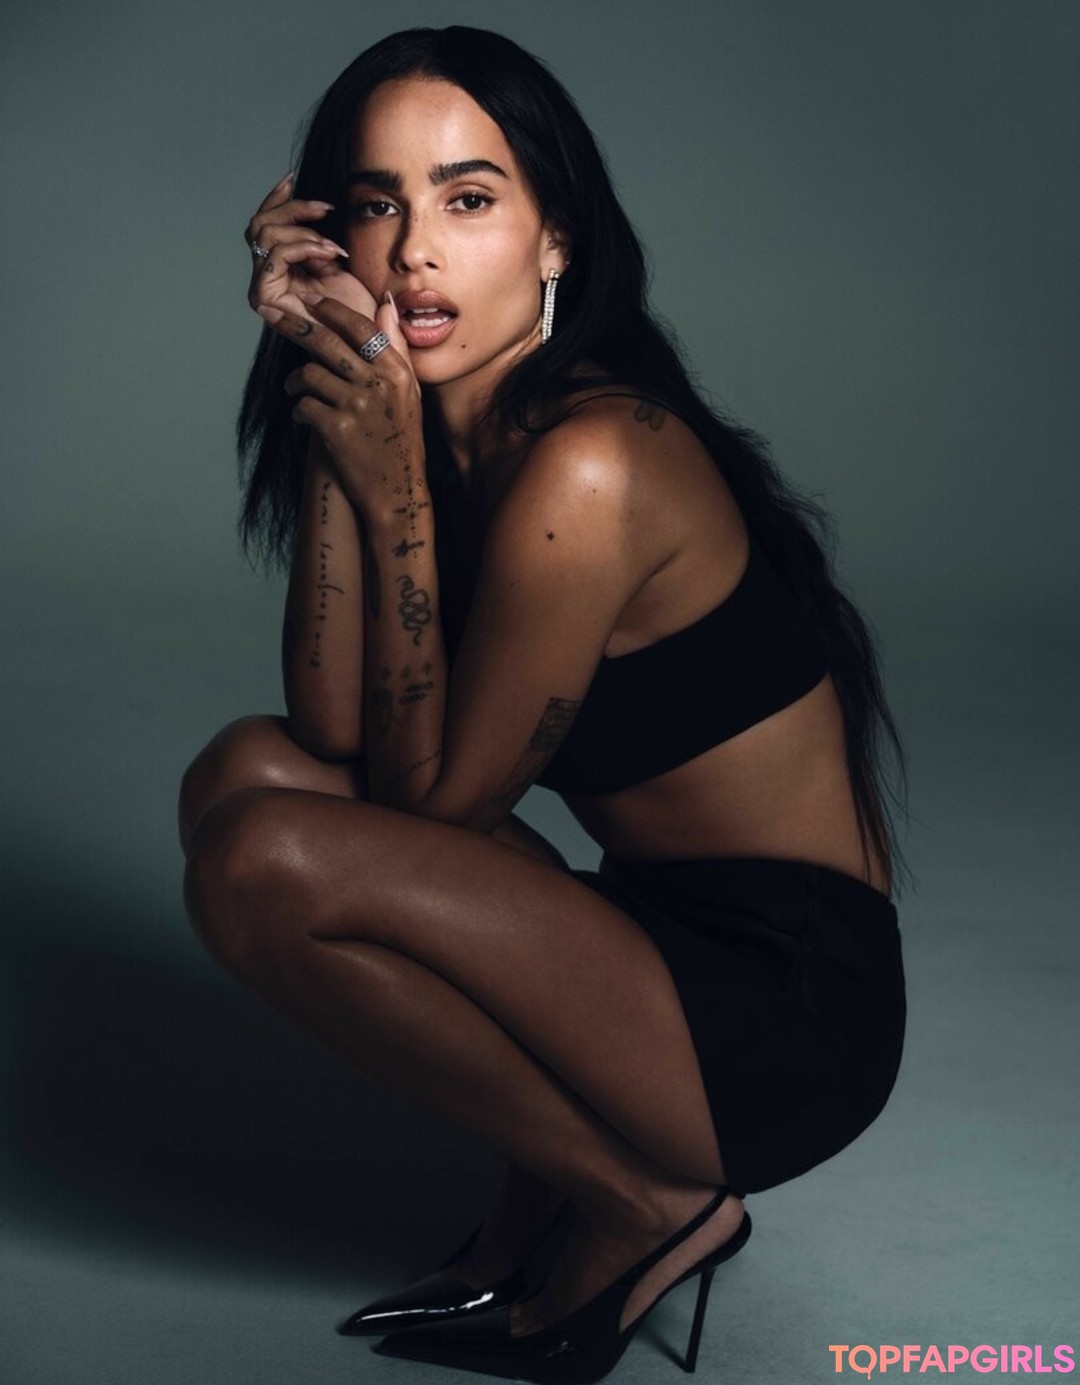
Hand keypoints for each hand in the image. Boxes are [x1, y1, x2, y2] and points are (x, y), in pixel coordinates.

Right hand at [244, 172, 375, 322]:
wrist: (366, 343)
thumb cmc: (356, 310)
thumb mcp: (336, 262)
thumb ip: (316, 238)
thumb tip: (308, 204)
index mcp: (279, 269)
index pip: (264, 224)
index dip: (276, 199)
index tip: (294, 179)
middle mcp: (265, 278)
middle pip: (260, 224)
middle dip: (294, 209)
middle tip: (325, 209)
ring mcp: (262, 288)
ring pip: (265, 233)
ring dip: (304, 231)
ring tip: (333, 247)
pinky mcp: (264, 297)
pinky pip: (276, 254)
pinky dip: (303, 246)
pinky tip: (328, 254)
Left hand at [258, 293, 423, 514]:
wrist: (396, 492)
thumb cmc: (402, 440)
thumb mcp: (409, 391)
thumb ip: (397, 346)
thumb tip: (385, 303)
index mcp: (396, 371)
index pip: (359, 326)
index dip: (330, 309)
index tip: (309, 301)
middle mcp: (377, 384)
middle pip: (326, 341)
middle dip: (293, 324)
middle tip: (270, 315)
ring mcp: (356, 406)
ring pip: (309, 373)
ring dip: (295, 381)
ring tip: (295, 389)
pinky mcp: (336, 429)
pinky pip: (303, 406)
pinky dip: (298, 411)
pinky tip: (303, 419)